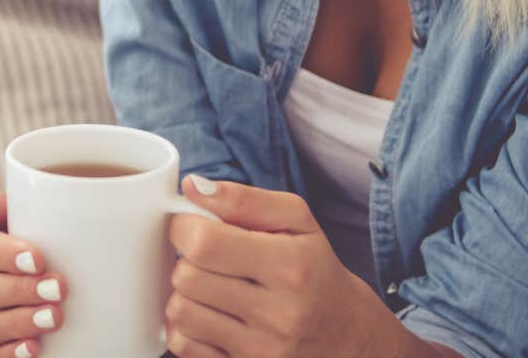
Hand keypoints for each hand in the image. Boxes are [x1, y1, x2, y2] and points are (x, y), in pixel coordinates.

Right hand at [0, 188, 67, 357]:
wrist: (32, 291)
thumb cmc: (26, 248)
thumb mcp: (17, 222)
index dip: (4, 255)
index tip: (39, 259)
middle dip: (19, 291)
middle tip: (58, 289)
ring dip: (19, 323)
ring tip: (54, 317)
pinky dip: (9, 355)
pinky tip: (34, 349)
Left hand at [164, 176, 414, 357]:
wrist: (346, 333)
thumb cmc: (315, 267)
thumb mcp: (296, 220)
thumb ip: (243, 199)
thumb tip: (192, 187)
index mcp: (288, 266)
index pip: (204, 242)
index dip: (184, 226)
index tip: (191, 224)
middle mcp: (276, 313)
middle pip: (186, 277)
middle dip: (185, 258)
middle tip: (203, 255)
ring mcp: (260, 349)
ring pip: (180, 311)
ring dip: (184, 292)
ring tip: (207, 284)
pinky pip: (184, 345)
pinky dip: (185, 326)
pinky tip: (207, 313)